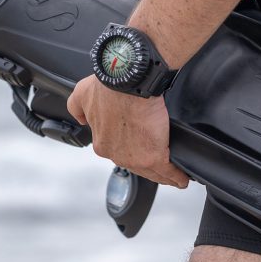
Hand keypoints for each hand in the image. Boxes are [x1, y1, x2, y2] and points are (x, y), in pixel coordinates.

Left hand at [67, 76, 188, 188]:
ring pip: (152, 172)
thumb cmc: (109, 86)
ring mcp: (135, 158)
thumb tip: (81, 118)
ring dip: (164, 174)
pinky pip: (168, 171)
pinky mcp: (154, 156)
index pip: (119, 153)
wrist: (129, 82)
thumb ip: (78, 108)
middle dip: (148, 166)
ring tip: (174, 177)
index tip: (140, 150)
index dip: (132, 152)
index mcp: (102, 142)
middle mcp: (116, 154)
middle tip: (160, 165)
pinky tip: (182, 178)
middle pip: (136, 166)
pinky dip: (177, 176)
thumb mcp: (83, 95)